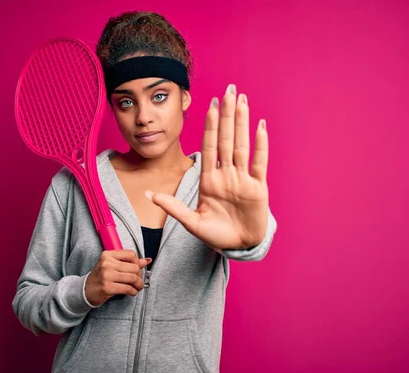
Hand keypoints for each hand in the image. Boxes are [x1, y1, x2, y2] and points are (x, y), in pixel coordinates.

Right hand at [85, 250, 151, 305]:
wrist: (85, 290)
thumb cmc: (101, 277)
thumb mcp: (112, 266)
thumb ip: (128, 262)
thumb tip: (147, 260)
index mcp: (108, 255)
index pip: (131, 254)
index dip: (138, 263)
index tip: (137, 270)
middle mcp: (107, 263)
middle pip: (134, 267)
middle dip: (140, 276)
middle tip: (138, 281)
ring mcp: (106, 275)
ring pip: (133, 278)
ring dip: (139, 284)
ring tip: (138, 287)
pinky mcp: (107, 287)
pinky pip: (127, 288)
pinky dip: (133, 291)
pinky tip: (132, 292)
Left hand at [145, 83, 268, 249]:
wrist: (239, 247)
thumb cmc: (216, 235)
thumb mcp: (191, 222)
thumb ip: (173, 207)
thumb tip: (149, 194)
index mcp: (209, 181)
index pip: (209, 147)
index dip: (210, 125)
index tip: (210, 104)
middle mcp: (227, 175)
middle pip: (227, 139)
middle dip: (227, 114)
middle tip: (228, 89)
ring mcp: (243, 180)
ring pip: (242, 145)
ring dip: (242, 122)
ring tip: (242, 100)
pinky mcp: (258, 189)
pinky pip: (259, 163)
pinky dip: (260, 145)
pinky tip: (260, 127)